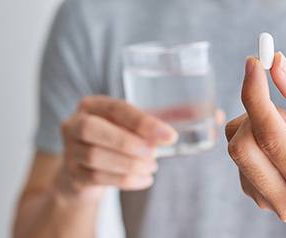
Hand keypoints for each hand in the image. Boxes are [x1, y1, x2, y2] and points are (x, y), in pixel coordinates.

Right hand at [57, 96, 225, 202]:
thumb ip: (172, 117)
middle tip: (156, 154)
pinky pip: (96, 178)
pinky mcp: (72, 175)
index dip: (143, 122)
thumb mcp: (140, 125)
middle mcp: (75, 123)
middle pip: (94, 130)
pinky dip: (125, 180)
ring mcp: (69, 150)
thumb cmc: (121, 139)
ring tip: (152, 167)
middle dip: (129, 143)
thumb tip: (216, 115)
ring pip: (95, 156)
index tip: (170, 135)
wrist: (86, 171)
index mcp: (94, 104)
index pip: (116, 108)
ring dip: (129, 164)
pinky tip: (144, 179)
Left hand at [225, 53, 285, 225]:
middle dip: (257, 112)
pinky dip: (256, 135)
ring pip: (236, 146)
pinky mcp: (254, 194)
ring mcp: (266, 202)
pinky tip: (285, 145)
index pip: (270, 137)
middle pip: (242, 146)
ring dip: (259, 124)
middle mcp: (285, 202)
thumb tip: (276, 64)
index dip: (257, 96)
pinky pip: (239, 152)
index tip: (253, 63)